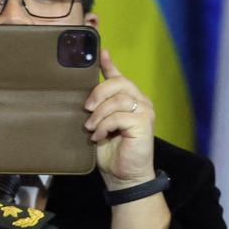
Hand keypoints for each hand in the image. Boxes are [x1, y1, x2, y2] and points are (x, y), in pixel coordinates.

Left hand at [86, 46, 156, 190]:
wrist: (124, 175)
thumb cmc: (111, 151)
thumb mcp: (99, 125)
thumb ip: (96, 108)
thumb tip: (83, 96)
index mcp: (129, 99)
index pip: (119, 76)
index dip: (109, 63)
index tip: (100, 52)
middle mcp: (140, 101)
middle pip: (119, 83)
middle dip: (98, 93)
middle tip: (86, 109)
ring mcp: (145, 111)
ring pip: (118, 99)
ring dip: (99, 114)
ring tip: (91, 129)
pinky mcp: (144, 123)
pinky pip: (120, 116)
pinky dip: (105, 125)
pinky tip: (99, 136)